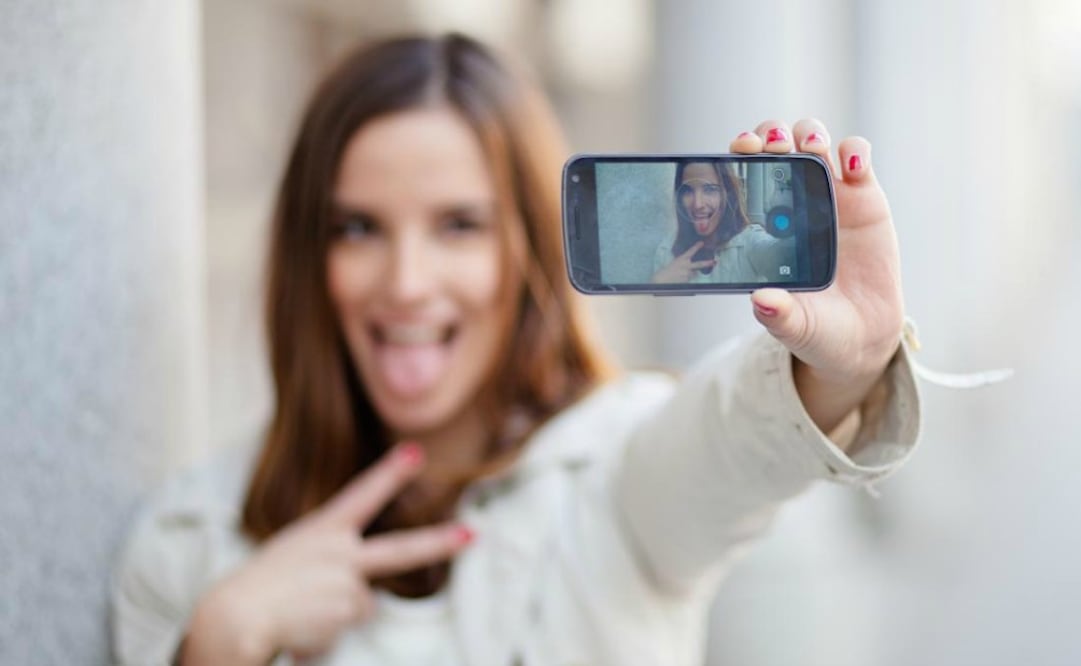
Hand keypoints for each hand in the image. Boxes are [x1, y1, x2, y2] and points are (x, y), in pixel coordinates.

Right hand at [181, 443, 473, 664]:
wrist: (233, 615)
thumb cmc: (255, 589)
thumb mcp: (292, 557)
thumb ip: (329, 564)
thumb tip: (363, 596)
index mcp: (322, 530)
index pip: (363, 495)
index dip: (392, 472)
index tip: (417, 451)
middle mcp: (340, 552)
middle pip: (401, 550)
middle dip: (440, 542)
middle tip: (473, 535)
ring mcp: (347, 582)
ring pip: (360, 606)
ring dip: (333, 616)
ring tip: (298, 613)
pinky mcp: (346, 612)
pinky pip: (344, 630)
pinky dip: (323, 636)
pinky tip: (299, 629)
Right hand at [651, 241, 715, 282]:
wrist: (661, 280)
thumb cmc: (664, 272)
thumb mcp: (673, 264)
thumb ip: (681, 264)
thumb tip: (687, 266)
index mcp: (681, 259)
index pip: (690, 252)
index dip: (696, 247)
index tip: (702, 243)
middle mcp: (686, 266)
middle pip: (699, 264)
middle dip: (707, 263)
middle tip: (714, 262)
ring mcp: (687, 274)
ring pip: (693, 274)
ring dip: (690, 275)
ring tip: (680, 276)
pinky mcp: (687, 281)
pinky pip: (689, 280)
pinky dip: (686, 280)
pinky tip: (679, 280)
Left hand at [732, 121, 904, 431]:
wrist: (861, 336)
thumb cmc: (815, 327)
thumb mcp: (794, 325)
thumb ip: (778, 315)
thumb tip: (761, 301)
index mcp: (762, 224)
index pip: (743, 175)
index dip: (739, 155)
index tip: (737, 151)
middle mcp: (792, 202)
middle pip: (776, 144)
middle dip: (770, 133)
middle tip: (771, 146)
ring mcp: (828, 195)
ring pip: (814, 140)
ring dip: (809, 132)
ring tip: (810, 146)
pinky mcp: (865, 197)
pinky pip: (858, 158)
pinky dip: (854, 151)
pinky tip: (852, 168)